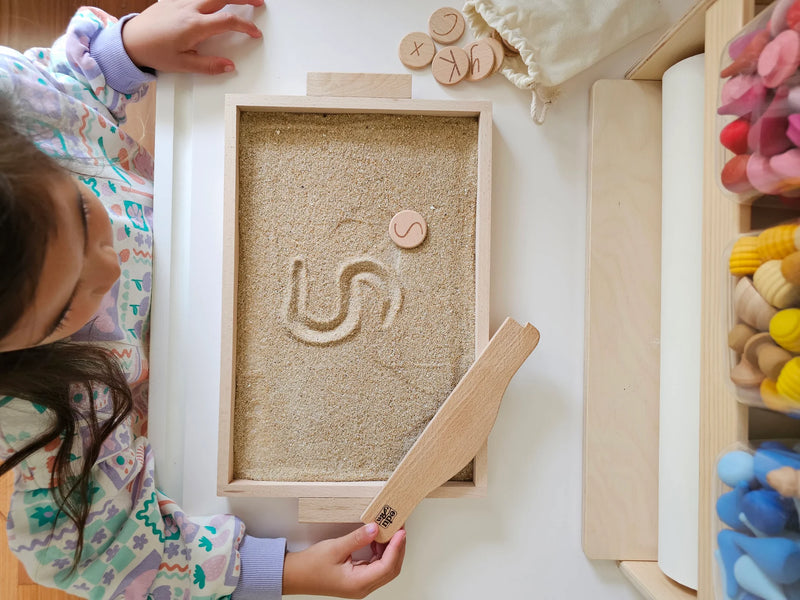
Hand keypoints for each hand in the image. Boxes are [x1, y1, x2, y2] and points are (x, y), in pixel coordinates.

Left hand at [121, 0, 263, 74]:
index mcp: (194, 26)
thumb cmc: (153, 51)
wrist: (130, 40)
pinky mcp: (174, 0)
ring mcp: (181, 2)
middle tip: (258, 2)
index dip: (246, 26)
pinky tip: (215, 0)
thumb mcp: (183, 65)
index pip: (228, 21)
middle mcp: (189, 10)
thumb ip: (208, 66)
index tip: (255, 32)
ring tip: (241, 0)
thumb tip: (228, 66)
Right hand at [283, 524, 405, 597]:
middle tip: (400, 527)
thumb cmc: (310, 566)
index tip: (401, 531)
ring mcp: (361, 584)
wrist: (295, 576)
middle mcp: (362, 587)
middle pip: (391, 569)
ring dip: (390, 549)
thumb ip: (357, 538)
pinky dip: (381, 552)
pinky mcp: (358, 578)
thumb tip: (375, 528)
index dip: (396, 548)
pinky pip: (376, 566)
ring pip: (385, 568)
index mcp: (358, 583)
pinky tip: (379, 538)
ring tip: (392, 530)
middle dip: (398, 548)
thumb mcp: (335, 548)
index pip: (387, 566)